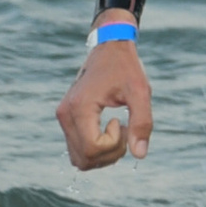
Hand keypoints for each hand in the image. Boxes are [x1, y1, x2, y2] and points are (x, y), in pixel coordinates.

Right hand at [58, 33, 152, 170]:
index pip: (92, 149)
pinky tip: (109, 130)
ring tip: (117, 129)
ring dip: (103, 154)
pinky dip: (96, 149)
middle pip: (84, 159)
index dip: (114, 145)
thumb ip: (142, 123)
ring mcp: (63, 117)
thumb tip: (139, 155)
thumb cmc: (126, 67)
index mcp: (80, 107)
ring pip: (79, 159)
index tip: (121, 121)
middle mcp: (65, 114)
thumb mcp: (140, 91)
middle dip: (110, 153)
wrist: (109, 47)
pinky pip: (77, 149)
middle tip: (124, 129)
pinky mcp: (66, 119)